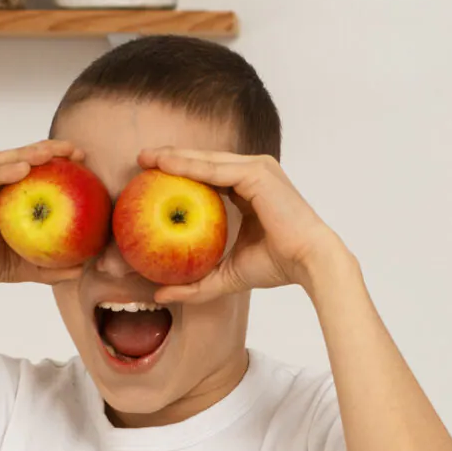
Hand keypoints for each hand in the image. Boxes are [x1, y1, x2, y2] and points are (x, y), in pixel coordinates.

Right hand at [0, 141, 87, 301]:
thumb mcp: (12, 264)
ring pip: (0, 161)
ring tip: (57, 154)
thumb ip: (42, 264)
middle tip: (77, 151)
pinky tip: (26, 169)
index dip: (52, 163)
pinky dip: (2, 171)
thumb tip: (78, 270)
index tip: (82, 162)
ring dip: (29, 155)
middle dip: (47, 152)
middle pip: (15, 159)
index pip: (23, 169)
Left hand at [132, 147, 349, 301]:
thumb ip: (197, 283)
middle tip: (141, 161)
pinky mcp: (258, 173)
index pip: (209, 177)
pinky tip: (165, 164)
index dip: (181, 174)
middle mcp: (254, 174)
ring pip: (208, 160)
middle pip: (205, 162)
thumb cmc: (278, 267)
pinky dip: (189, 165)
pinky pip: (216, 168)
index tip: (151, 178)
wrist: (309, 262)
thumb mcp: (228, 275)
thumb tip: (161, 294)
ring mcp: (257, 169)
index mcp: (250, 191)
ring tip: (146, 158)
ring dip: (175, 156)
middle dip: (172, 158)